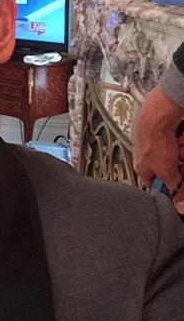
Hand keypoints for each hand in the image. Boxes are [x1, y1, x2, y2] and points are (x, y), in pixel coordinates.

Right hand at [133, 85, 183, 211]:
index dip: (169, 186)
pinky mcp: (165, 133)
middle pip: (170, 169)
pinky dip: (181, 142)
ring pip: (176, 156)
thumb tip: (180, 206)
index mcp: (141, 168)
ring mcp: (157, 144)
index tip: (178, 185)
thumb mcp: (168, 171)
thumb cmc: (153, 139)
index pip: (156, 185)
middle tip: (178, 158)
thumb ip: (176, 189)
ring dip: (181, 152)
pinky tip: (179, 138)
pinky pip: (178, 143)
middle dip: (178, 164)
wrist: (157, 114)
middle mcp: (147, 156)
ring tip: (179, 145)